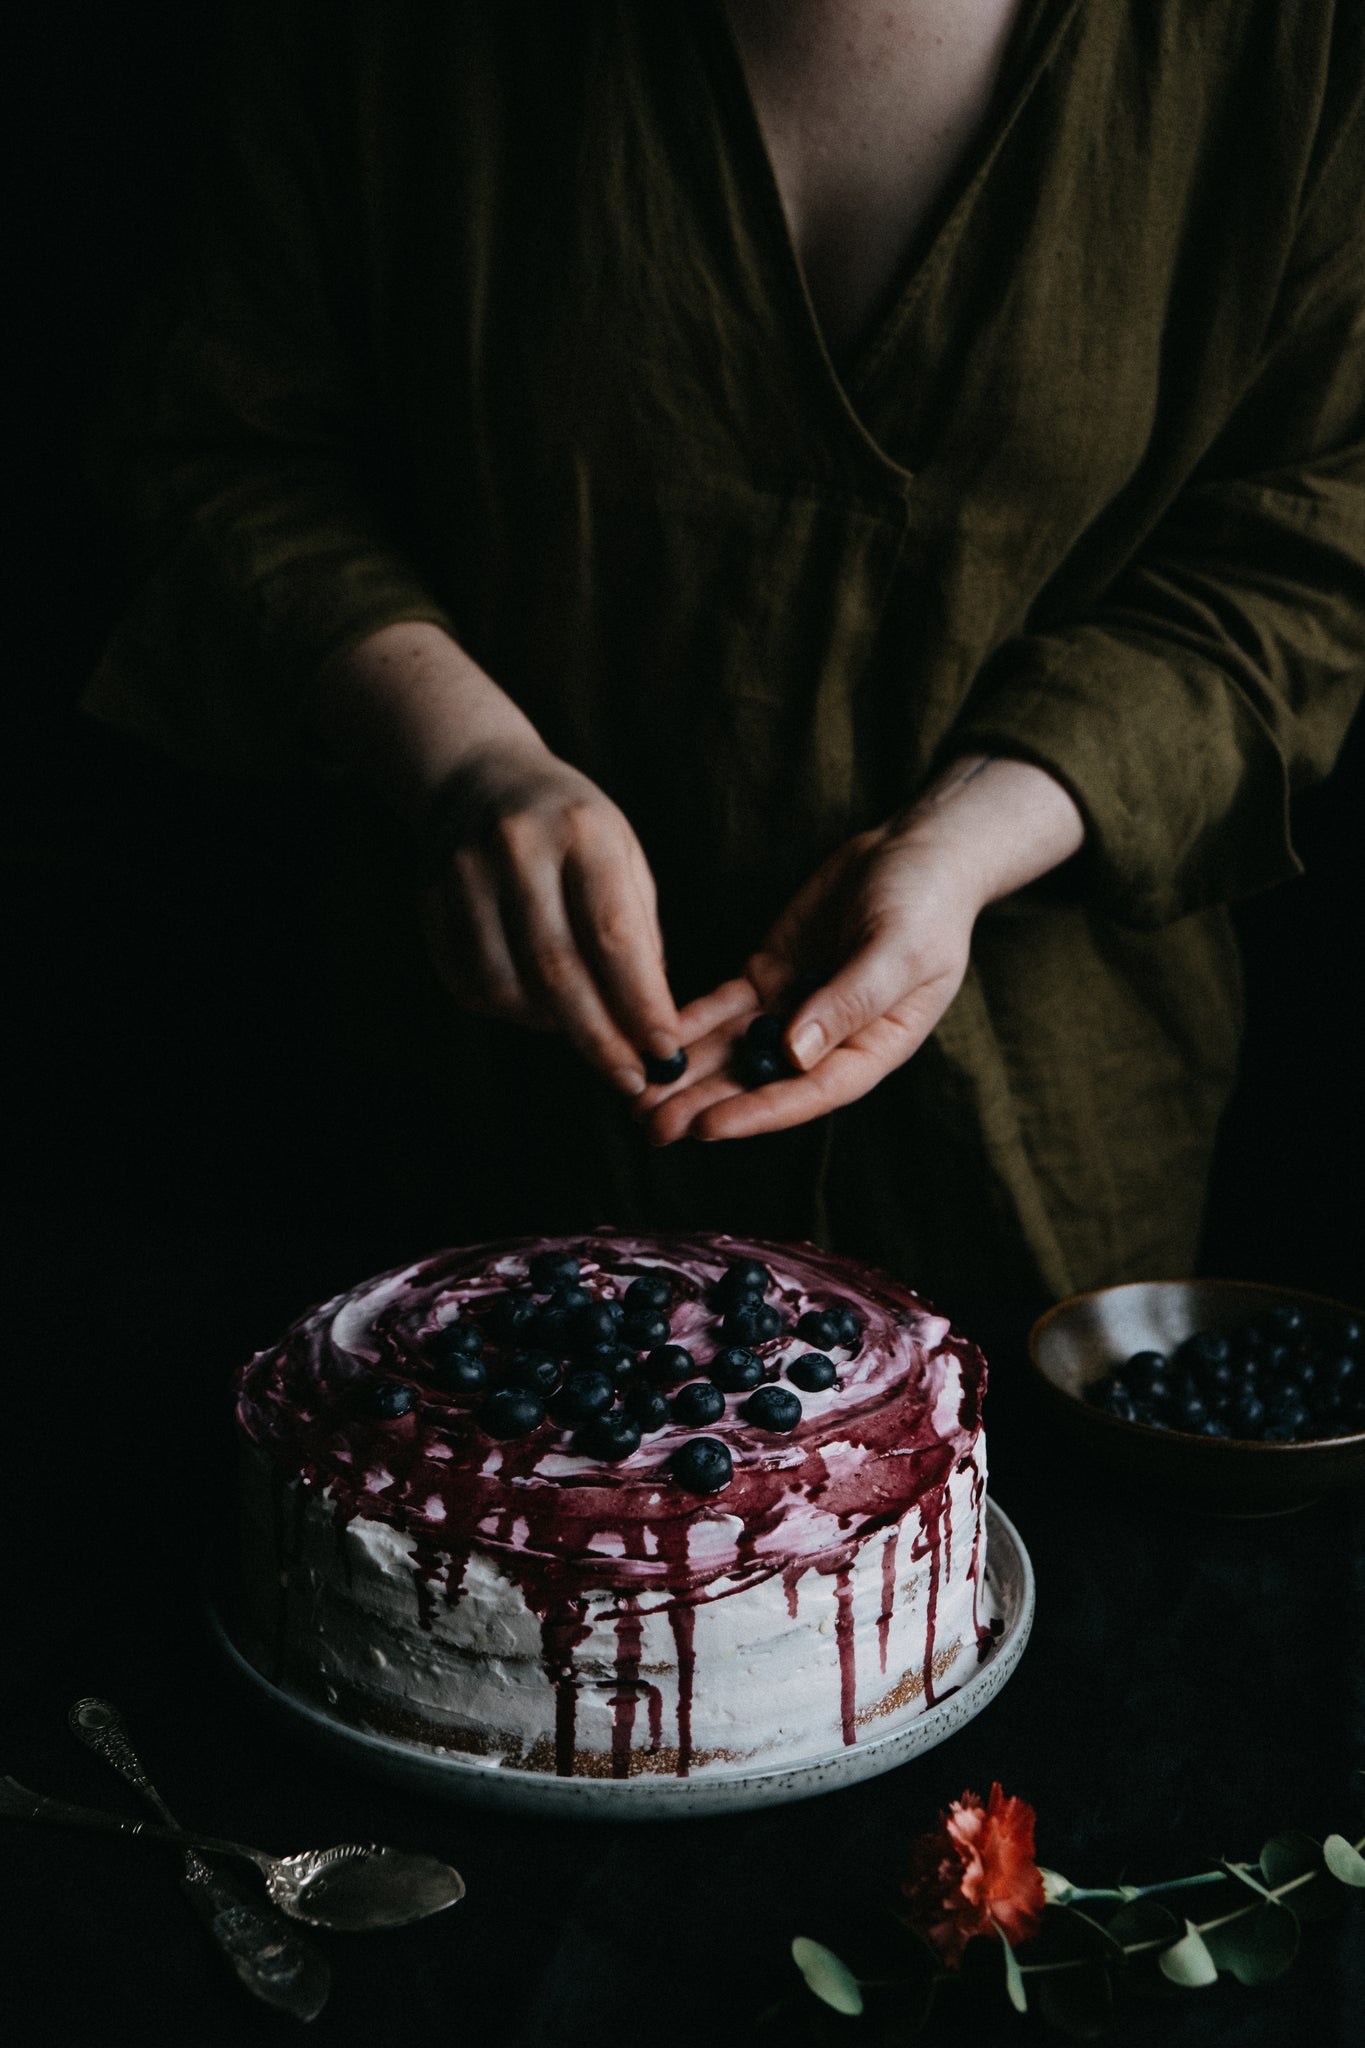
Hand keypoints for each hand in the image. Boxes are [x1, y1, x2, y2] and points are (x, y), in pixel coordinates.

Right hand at [312, 621, 683, 1096]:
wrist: (477, 775)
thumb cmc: (571, 827)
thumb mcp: (622, 854)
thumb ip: (638, 934)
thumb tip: (649, 1024)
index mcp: (583, 830)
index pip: (614, 936)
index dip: (640, 1004)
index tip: (663, 1052)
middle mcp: (518, 848)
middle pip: (558, 970)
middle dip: (599, 1038)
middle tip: (628, 1079)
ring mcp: (465, 872)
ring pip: (507, 986)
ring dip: (550, 1026)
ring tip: (582, 1029)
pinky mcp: (430, 899)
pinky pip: (469, 983)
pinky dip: (508, 1009)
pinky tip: (535, 1005)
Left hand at [638, 756, 1083, 1142]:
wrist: (915, 853)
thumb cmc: (927, 905)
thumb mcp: (900, 950)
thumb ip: (850, 1000)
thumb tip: (798, 1053)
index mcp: (872, 1047)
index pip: (810, 1093)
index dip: (758, 1113)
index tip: (706, 1127)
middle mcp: (828, 1040)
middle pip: (760, 1082)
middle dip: (705, 1105)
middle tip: (650, 1126)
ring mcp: (794, 1009)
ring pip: (733, 1051)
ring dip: (687, 1075)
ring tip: (635, 1099)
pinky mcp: (769, 976)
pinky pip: (723, 1008)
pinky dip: (688, 1024)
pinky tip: (651, 1038)